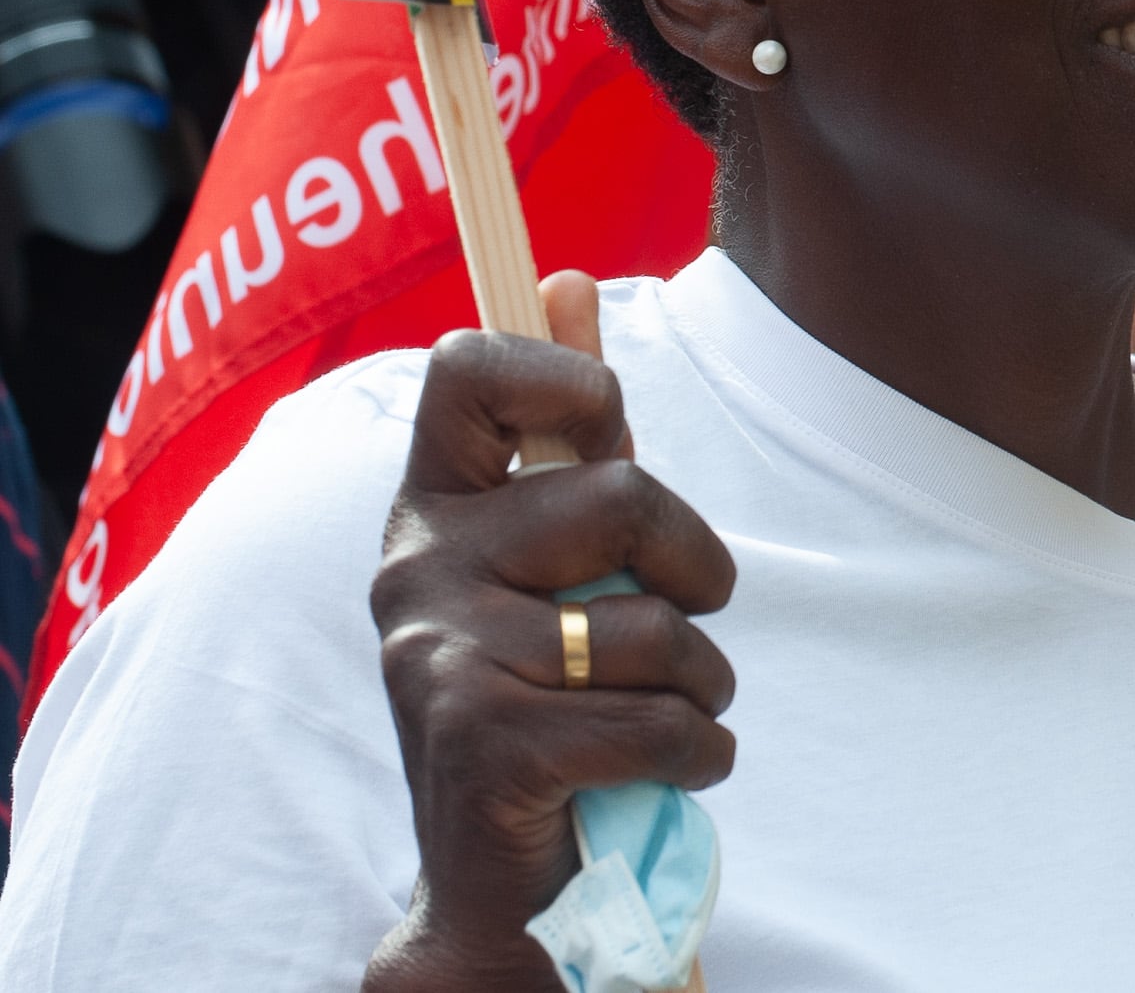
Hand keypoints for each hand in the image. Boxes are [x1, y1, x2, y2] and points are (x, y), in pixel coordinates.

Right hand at [362, 274, 736, 992]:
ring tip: (670, 708)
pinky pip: (659, 719)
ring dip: (704, 680)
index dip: (567, 379)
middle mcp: (416, 570)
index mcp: (431, 506)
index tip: (608, 430)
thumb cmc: (544, 683)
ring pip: (657, 624)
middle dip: (699, 570)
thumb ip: (562, 424)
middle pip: (624, 494)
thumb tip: (565, 279)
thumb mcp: (553, 548)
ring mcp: (442, 659)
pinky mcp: (487, 745)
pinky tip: (673, 765)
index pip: (470, 369)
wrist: (496, 871)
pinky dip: (700, 750)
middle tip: (690, 618)